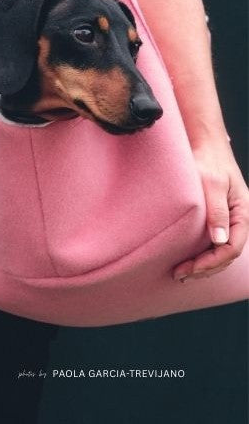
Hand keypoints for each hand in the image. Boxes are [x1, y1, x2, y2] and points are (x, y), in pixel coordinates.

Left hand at [173, 140, 247, 280]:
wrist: (205, 148)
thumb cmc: (208, 163)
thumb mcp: (213, 185)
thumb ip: (216, 211)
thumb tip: (219, 240)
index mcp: (243, 213)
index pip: (232, 247)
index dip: (212, 262)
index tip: (190, 268)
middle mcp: (238, 220)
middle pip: (226, 254)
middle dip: (205, 268)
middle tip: (179, 275)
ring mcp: (228, 221)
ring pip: (220, 252)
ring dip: (203, 266)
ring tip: (181, 274)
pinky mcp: (217, 220)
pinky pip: (213, 245)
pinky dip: (201, 256)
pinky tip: (186, 262)